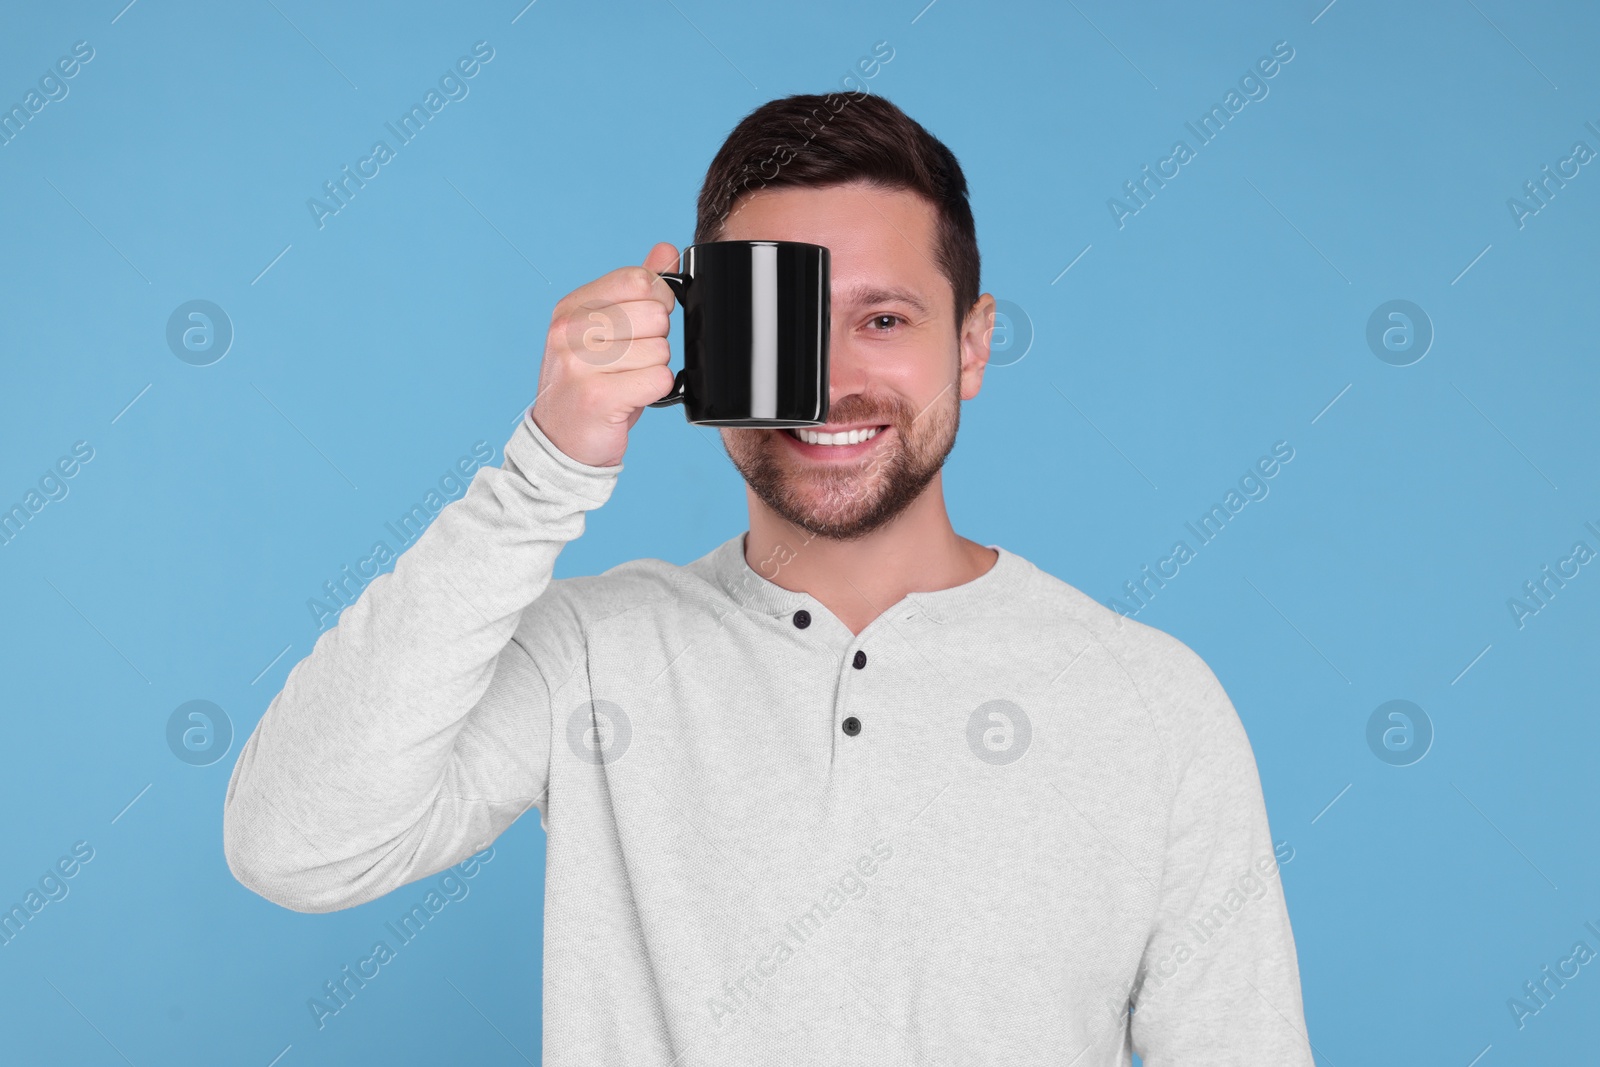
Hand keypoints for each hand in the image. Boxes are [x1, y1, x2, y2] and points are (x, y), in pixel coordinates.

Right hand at [530, 242, 680, 467]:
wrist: (560, 441)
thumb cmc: (591, 383)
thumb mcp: (606, 331)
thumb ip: (635, 290)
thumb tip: (666, 250)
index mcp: (571, 307)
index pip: (638, 279)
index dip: (658, 300)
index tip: (645, 324)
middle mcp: (568, 331)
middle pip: (654, 314)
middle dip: (657, 341)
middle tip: (634, 361)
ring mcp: (578, 364)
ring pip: (660, 350)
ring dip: (655, 370)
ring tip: (629, 381)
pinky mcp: (595, 397)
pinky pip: (658, 379)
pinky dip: (656, 391)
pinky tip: (633, 398)